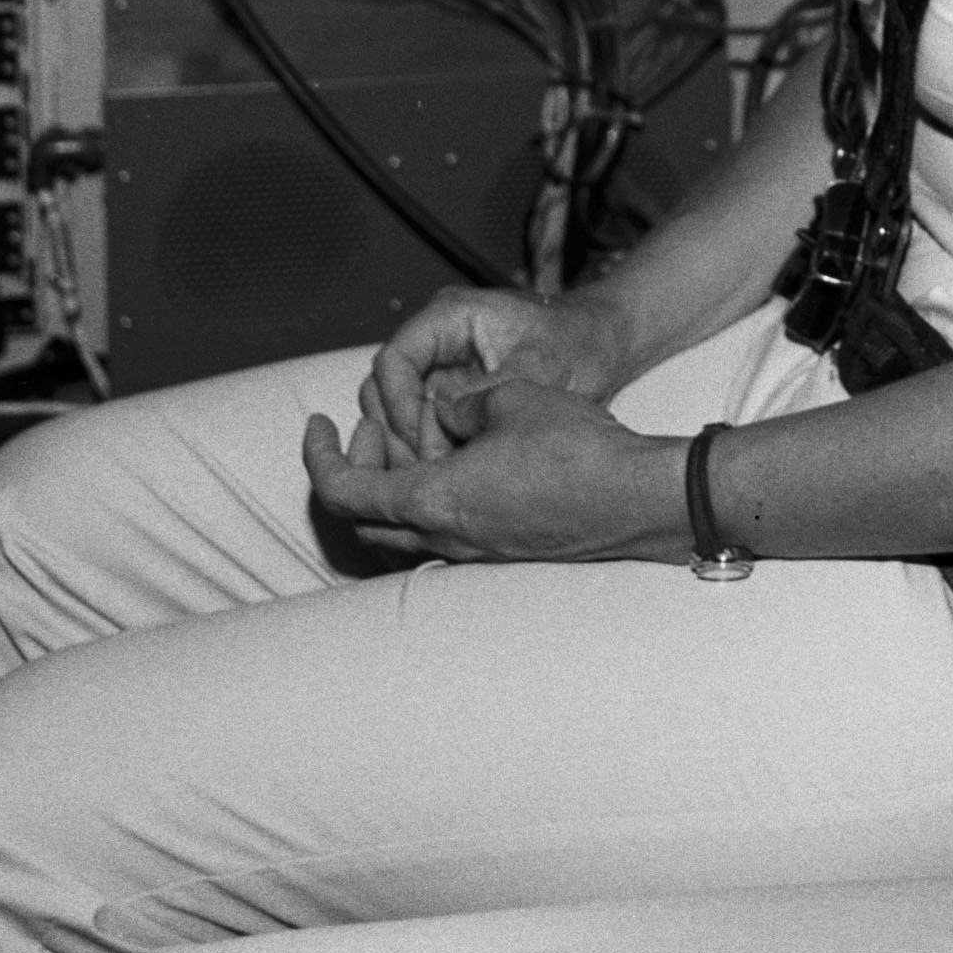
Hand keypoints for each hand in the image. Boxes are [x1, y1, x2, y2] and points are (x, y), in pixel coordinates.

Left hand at [302, 378, 689, 565]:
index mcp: (433, 500)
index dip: (319, 456)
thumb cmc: (574, 448)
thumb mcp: (508, 398)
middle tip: (365, 425)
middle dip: (353, 469)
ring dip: (389, 487)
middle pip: (363, 520)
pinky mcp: (498, 553)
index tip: (318, 421)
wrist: (634, 497)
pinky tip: (457, 463)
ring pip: (400, 532)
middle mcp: (443, 538)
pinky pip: (437, 534)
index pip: (343, 491)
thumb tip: (446, 412)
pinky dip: (425, 499)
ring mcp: (471, 553)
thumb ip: (461, 404)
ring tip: (413, 439)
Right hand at [357, 281, 637, 469]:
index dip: (397, 404)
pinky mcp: (451, 395)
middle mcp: (438, 339)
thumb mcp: (540, 368)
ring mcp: (442, 368)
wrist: (605, 345)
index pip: (393, 360)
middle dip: (399, 431)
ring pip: (395, 412)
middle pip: (383, 389)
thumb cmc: (580, 344)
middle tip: (428, 467)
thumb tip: (439, 423)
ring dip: (411, 445)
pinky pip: (421, 426)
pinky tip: (452, 474)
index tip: (418, 439)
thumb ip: (486, 392)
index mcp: (452, 316)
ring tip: (442, 473)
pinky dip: (429, 450)